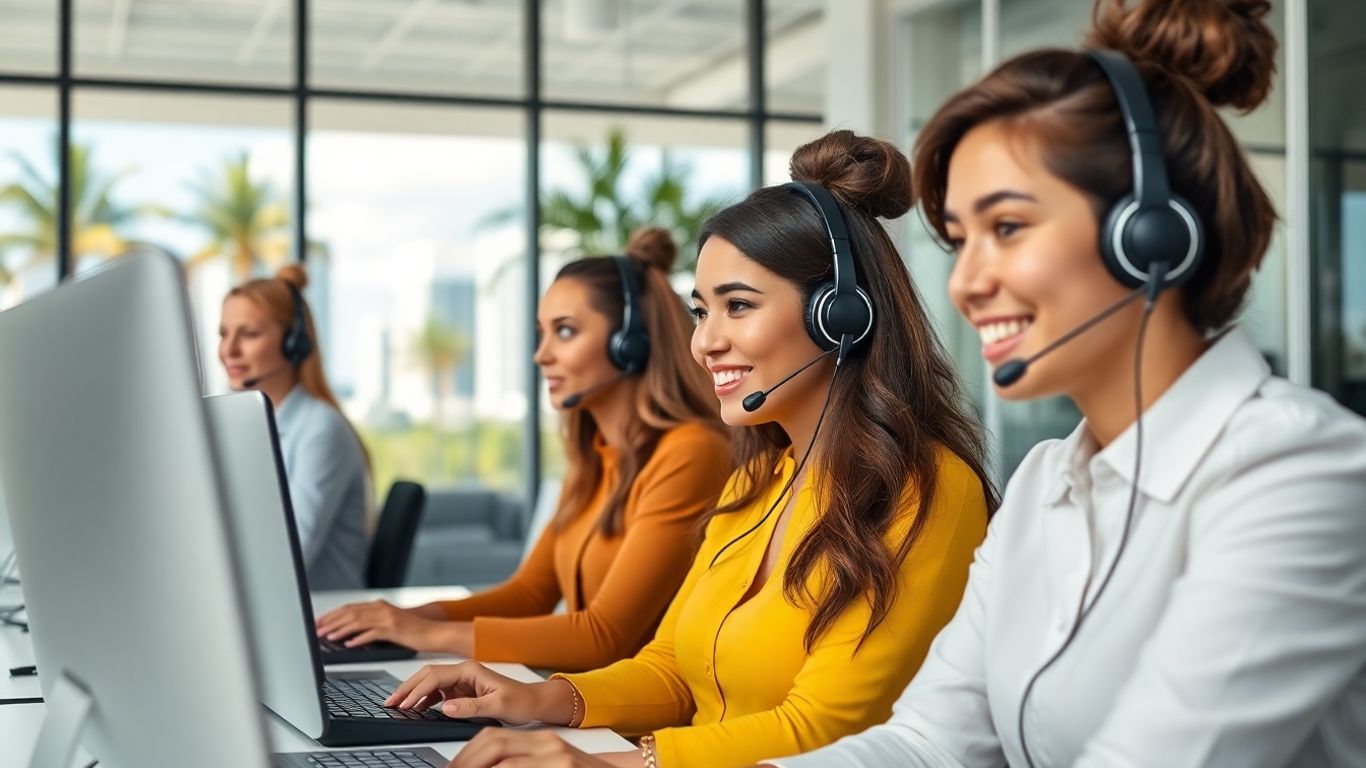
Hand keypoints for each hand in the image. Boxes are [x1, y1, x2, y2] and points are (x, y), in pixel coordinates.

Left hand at [314, 599, 437, 648]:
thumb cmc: (412, 632)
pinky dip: (358, 639)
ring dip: (340, 630)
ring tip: (328, 637)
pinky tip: (348, 644)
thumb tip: (349, 634)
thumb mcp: (390, 623)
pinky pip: (371, 633)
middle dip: (331, 622)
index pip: (350, 608)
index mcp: (379, 606)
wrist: (434, 633)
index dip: (332, 615)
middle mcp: (382, 608)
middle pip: (350, 613)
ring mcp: (388, 618)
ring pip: (357, 622)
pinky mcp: (394, 629)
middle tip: (317, 630)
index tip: (319, 622)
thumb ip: (373, 624)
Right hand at [386, 661, 561, 724]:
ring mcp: (461, 680)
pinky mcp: (461, 690)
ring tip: (397, 705)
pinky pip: (437, 691)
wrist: (533, 701)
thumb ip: (472, 707)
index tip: (405, 704)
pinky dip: (424, 698)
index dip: (418, 690)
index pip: (436, 677)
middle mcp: (464, 671)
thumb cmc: (520, 700)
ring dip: (413, 692)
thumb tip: (446, 708)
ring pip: (429, 682)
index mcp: (470, 669)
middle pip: (427, 675)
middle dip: (407, 688)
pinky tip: (416, 707)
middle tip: (390, 702)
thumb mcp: (499, 706)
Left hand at [450, 730, 625, 767]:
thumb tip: (486, 764)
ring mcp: (557, 758)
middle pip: (494, 742)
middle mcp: (549, 745)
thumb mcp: (550, 763)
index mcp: (541, 741)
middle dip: (467, 760)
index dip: (467, 753)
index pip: (494, 737)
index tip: (453, 767)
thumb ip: (520, 763)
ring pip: (505, 759)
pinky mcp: (564, 767)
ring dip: (478, 766)